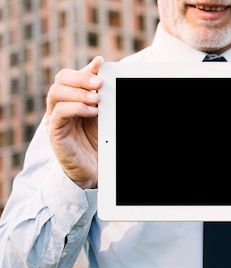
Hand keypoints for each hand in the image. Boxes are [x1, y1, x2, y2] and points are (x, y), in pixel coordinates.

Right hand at [45, 56, 103, 188]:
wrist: (95, 170)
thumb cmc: (99, 142)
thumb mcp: (104, 116)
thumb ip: (102, 96)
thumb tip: (104, 72)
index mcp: (72, 99)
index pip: (71, 76)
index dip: (84, 69)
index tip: (100, 64)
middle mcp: (61, 105)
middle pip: (60, 80)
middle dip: (81, 78)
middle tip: (99, 84)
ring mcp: (56, 118)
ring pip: (56, 93)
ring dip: (78, 92)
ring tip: (97, 99)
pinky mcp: (55, 132)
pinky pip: (59, 113)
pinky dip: (76, 108)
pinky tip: (92, 112)